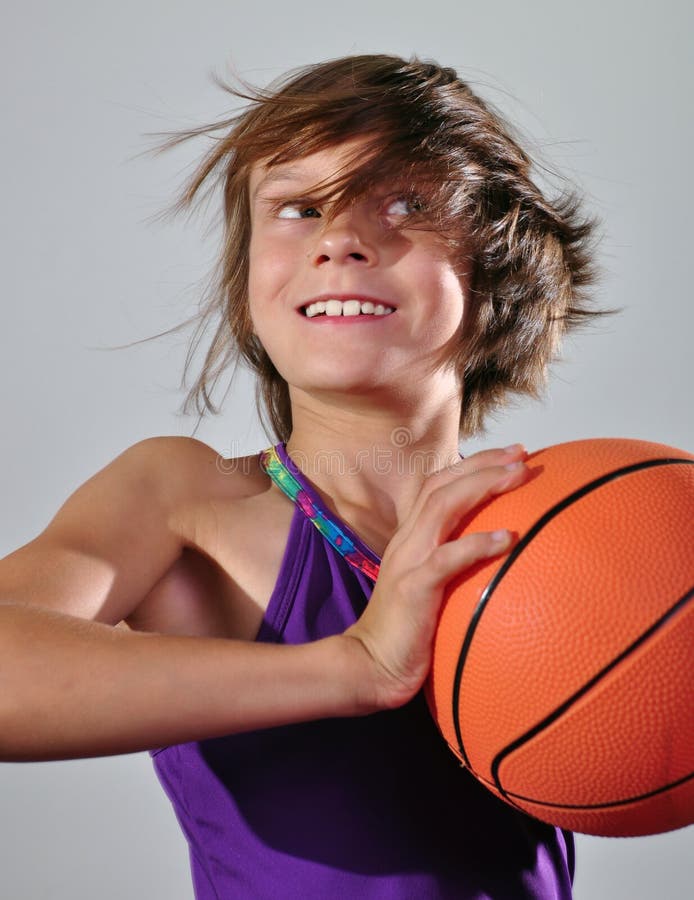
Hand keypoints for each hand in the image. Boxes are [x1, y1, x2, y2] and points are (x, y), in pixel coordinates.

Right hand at [343, 444, 528, 710]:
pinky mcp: (413, 588)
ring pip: (442, 507)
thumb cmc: (406, 631)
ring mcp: (408, 561)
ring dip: (482, 486)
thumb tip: (498, 558)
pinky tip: (507, 537)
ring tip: (519, 477)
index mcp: (412, 537)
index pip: (440, 486)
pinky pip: (446, 559)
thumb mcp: (431, 589)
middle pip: (443, 485)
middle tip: (522, 453)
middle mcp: (408, 540)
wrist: (369, 664)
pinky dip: (477, 544)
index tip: (511, 456)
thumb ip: (455, 567)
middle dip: (483, 463)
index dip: (474, 465)